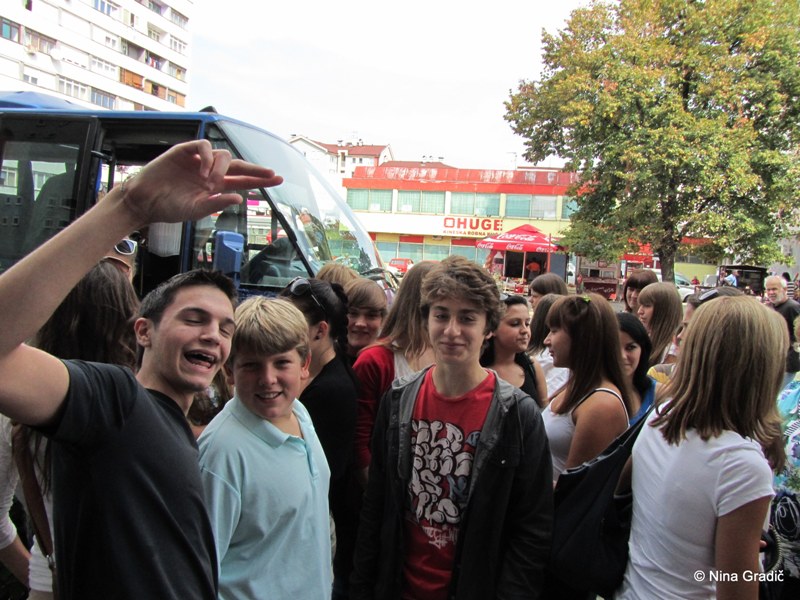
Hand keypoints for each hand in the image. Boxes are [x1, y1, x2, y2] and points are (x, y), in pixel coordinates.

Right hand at [117, 140, 282, 225]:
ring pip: (222, 155)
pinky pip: (203, 146)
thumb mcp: (195, 210)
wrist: (144, 201)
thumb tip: (240, 198)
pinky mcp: (184, 151)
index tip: (278, 179)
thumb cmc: (169, 207)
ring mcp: (198, 160)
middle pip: (239, 166)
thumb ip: (216, 204)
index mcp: (215, 186)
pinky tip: (203, 172)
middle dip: (256, 169)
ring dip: (221, 169)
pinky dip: (207, 158)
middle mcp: (210, 171)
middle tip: (271, 174)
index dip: (260, 179)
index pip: (243, 180)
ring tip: (210, 183)